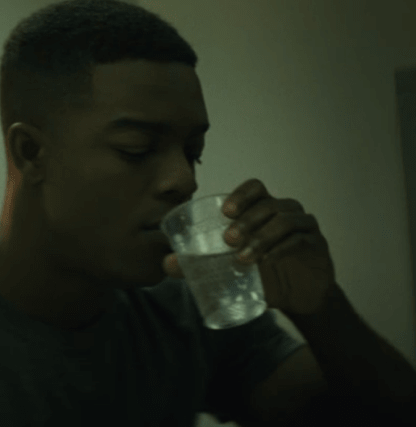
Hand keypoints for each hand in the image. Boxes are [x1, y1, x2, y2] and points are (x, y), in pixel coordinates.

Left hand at [163, 178, 337, 316]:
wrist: (298, 297)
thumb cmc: (262, 273)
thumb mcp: (231, 267)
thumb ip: (201, 262)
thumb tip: (167, 264)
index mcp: (264, 209)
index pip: (255, 188)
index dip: (242, 195)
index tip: (226, 212)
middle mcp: (286, 212)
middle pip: (268, 205)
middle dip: (246, 221)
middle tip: (228, 241)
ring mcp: (304, 226)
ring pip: (285, 221)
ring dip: (261, 238)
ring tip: (242, 259)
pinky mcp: (317, 244)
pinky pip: (301, 239)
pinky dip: (283, 249)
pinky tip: (268, 262)